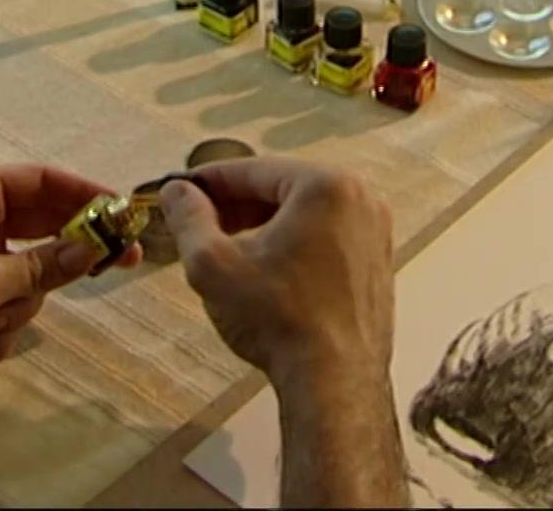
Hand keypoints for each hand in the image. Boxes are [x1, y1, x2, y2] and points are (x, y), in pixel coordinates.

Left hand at [0, 165, 139, 400]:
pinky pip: (9, 309)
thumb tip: (92, 249)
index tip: (122, 213)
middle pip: (45, 231)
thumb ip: (42, 265)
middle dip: (64, 262)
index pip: (40, 182)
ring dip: (13, 314)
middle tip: (120, 265)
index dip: (85, 194)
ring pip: (31, 280)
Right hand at [160, 158, 393, 388]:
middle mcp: (360, 199)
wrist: (333, 382)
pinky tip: (266, 272)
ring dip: (264, 225)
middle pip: (282, 189)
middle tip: (199, 222)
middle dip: (237, 205)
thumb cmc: (277, 319)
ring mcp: (375, 232)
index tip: (181, 191)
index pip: (253, 170)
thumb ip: (189, 218)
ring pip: (305, 214)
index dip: (210, 181)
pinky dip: (294, 245)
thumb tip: (175, 191)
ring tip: (227, 249)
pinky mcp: (377, 263)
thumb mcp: (212, 264)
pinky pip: (326, 238)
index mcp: (325, 186)